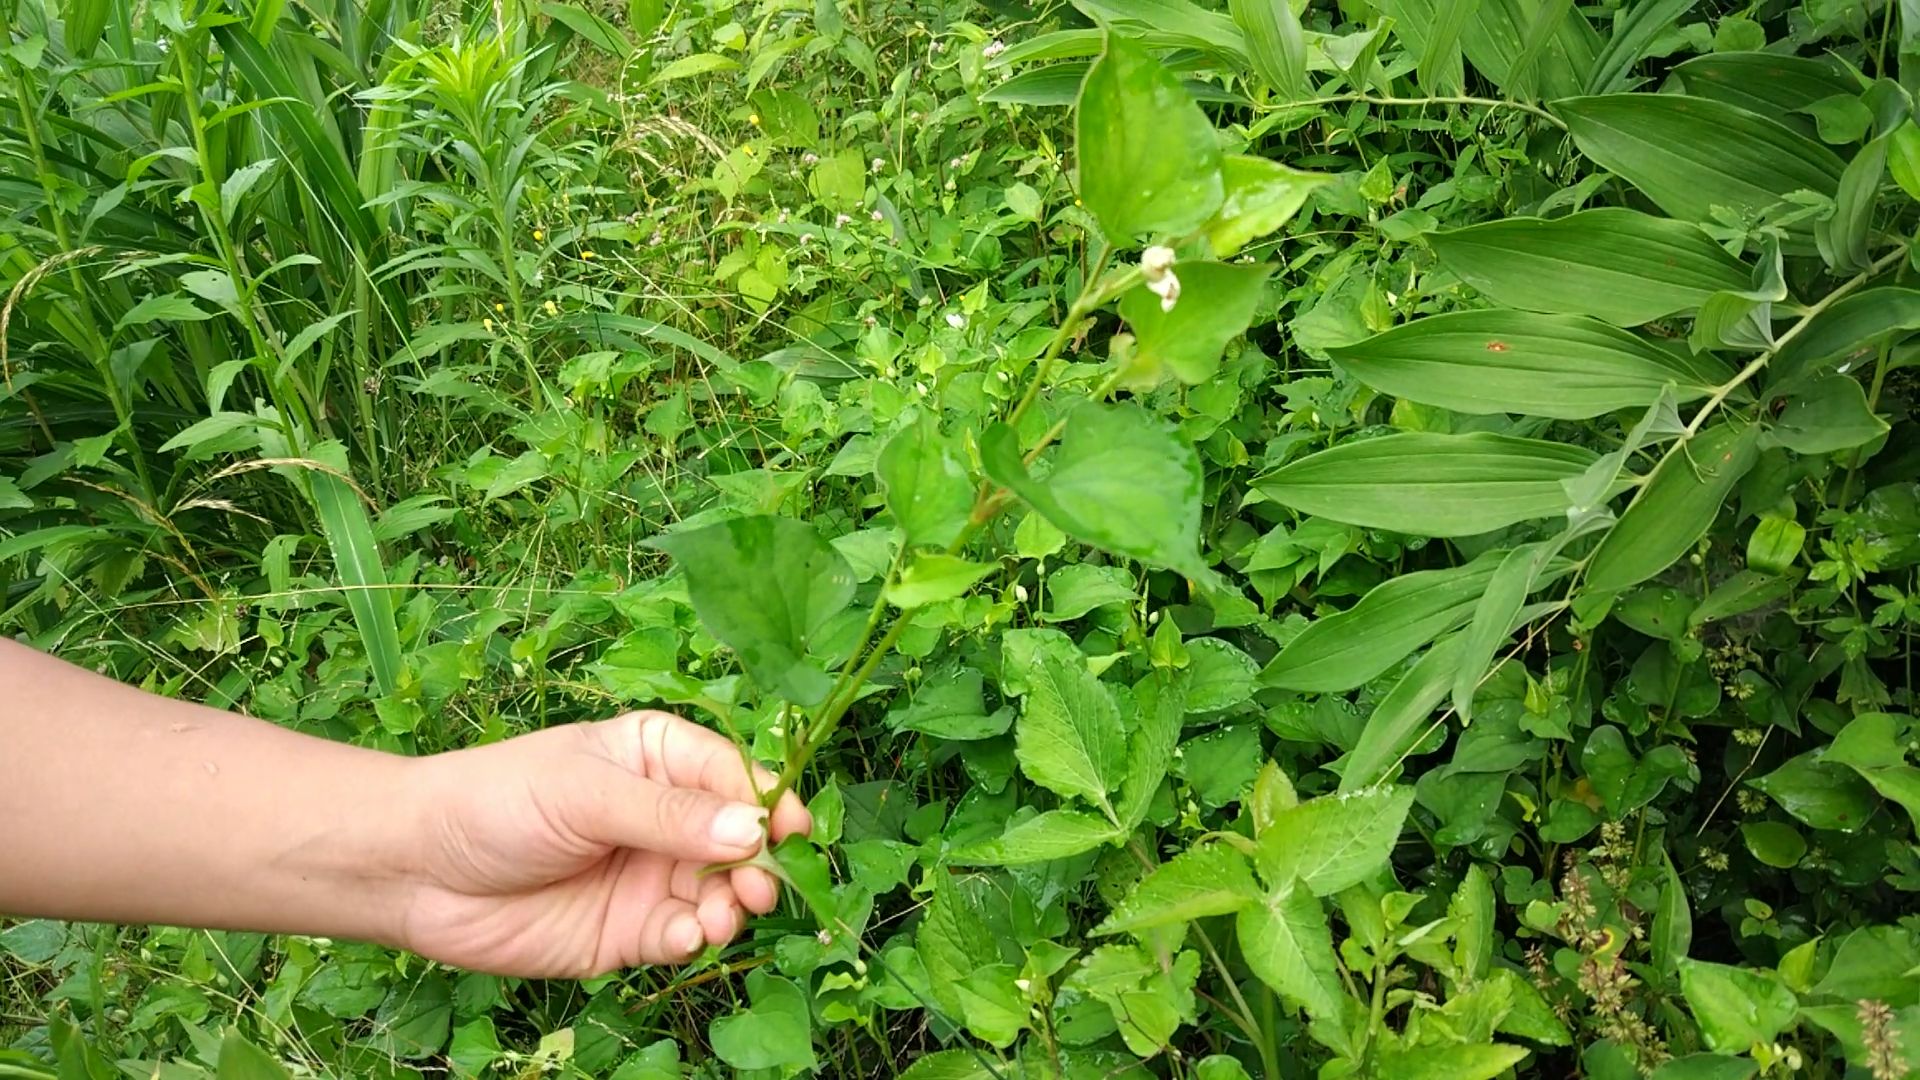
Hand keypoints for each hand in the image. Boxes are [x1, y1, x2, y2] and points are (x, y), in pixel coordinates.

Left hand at [397, 711, 809, 977]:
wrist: (416, 871)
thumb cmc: (494, 802)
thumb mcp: (583, 793)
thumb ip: (667, 815)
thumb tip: (753, 830)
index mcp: (657, 757)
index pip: (732, 774)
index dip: (768, 801)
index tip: (792, 829)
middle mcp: (664, 816)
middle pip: (740, 838)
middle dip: (759, 862)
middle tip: (759, 886)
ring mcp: (650, 875)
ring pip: (721, 891)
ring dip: (733, 905)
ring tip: (722, 916)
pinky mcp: (630, 931)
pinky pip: (684, 935)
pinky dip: (695, 939)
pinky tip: (684, 938)